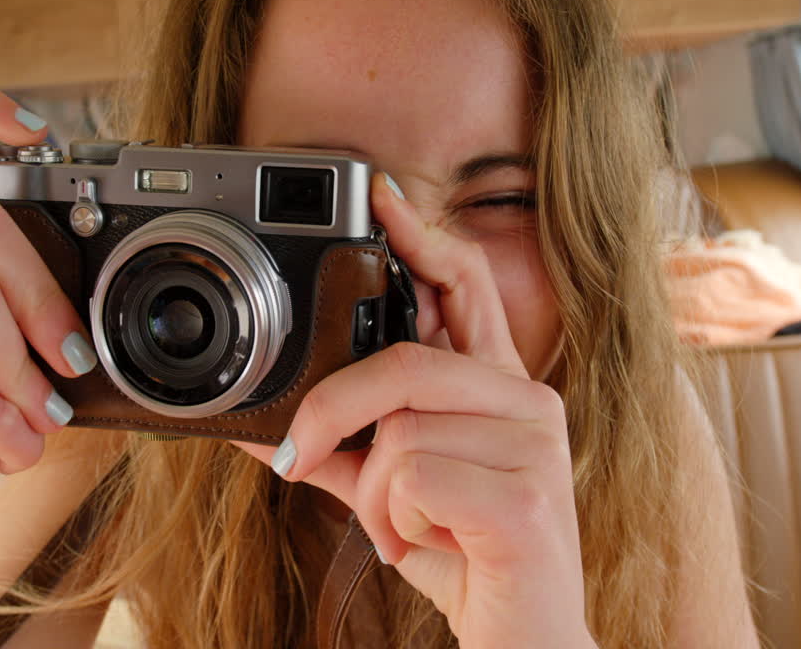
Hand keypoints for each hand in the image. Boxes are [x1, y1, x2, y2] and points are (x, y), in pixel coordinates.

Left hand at [233, 174, 595, 648]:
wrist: (527, 640)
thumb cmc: (469, 559)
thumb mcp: (394, 497)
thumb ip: (345, 452)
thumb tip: (264, 430)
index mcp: (498, 390)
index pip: (468, 288)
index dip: (424, 238)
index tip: (378, 197)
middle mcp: (528, 403)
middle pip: (409, 361)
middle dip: (338, 406)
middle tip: (301, 454)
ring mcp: (536, 446)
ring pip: (403, 431)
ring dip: (379, 496)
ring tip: (410, 528)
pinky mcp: (528, 497)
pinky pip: (415, 480)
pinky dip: (395, 524)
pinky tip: (431, 545)